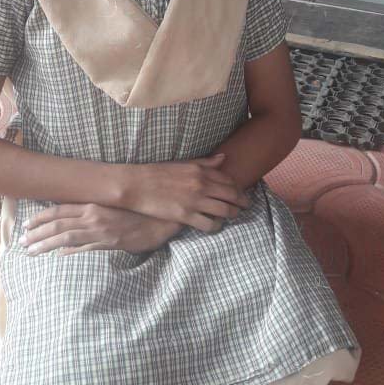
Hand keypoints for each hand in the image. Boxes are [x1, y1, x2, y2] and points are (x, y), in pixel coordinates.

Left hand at [19, 204, 181, 256]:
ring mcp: (100, 229)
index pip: (59, 210)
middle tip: (22, 242)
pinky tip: (58, 255)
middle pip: (57, 224)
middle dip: (37, 233)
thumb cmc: (137, 210)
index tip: (27, 225)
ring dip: (46, 244)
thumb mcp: (112, 207)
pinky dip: (70, 251)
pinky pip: (85, 247)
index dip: (41, 217)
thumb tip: (75, 220)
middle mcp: (93, 215)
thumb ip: (93, 212)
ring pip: (65, 236)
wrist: (161, 217)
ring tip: (31, 251)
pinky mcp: (110, 242)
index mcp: (92, 204)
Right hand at [122, 153, 249, 231]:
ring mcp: (195, 201)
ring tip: (234, 216)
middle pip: (232, 195)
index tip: (241, 192)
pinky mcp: (186, 215)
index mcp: (201, 170)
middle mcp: (201, 185)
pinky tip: (216, 226)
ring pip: (225, 211)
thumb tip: (223, 158)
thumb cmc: (157, 172)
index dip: (238, 187)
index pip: (229, 180)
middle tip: (247, 206)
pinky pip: (210, 224)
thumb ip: (205, 162)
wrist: (136, 184)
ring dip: (233, 214)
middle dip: (243, 202)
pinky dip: (217, 226)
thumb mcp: (183, 163)